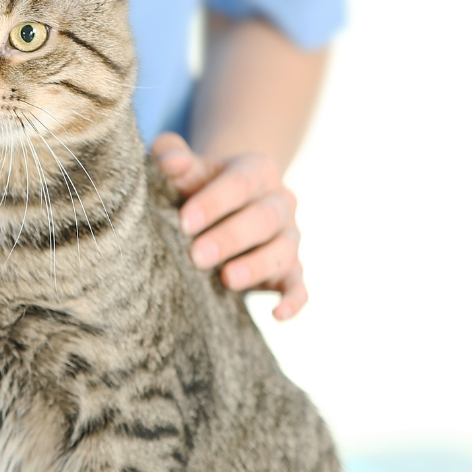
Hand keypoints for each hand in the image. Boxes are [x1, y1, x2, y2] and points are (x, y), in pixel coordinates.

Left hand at [150, 132, 306, 320]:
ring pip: (283, 251)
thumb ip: (172, 157)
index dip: (214, 202)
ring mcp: (289, 237)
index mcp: (256, 170)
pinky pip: (299, 286)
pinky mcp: (291, 270)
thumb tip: (171, 161)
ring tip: (227, 280)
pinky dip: (293, 300)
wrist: (222, 207)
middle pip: (264, 217)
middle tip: (197, 255)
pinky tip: (277, 314)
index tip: (184, 222)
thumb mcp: (185, 168)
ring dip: (257, 266)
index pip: (239, 183)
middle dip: (230, 238)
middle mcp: (279, 201)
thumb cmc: (196, 185)